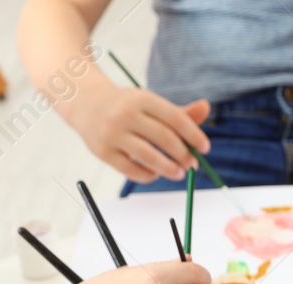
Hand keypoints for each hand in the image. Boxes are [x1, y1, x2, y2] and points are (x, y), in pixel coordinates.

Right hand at [69, 82, 210, 183]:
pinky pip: (131, 170)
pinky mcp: (102, 152)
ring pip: (148, 157)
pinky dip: (148, 175)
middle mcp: (126, 114)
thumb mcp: (150, 103)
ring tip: (180, 174)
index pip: (175, 118)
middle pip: (164, 138)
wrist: (86, 104)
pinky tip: (155, 173)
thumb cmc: (127, 107)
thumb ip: (179, 112)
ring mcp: (112, 133)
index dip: (194, 135)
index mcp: (142, 98)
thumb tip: (206, 108)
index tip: (205, 148)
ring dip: (169, 169)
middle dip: (184, 155)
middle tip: (193, 165)